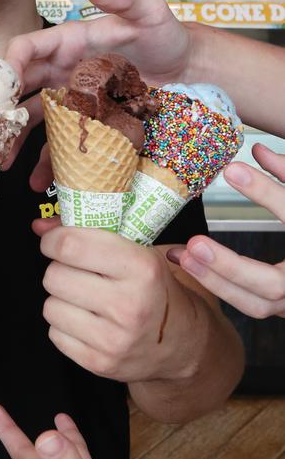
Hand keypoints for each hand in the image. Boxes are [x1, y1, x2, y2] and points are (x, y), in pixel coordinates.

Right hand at [3, 0, 190, 177]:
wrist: (189, 71)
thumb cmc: (166, 37)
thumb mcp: (150, 13)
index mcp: (69, 42)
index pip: (27, 49)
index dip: (10, 66)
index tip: (7, 88)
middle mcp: (64, 71)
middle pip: (21, 88)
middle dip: (3, 108)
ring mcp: (74, 101)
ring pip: (35, 120)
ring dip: (16, 140)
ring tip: (3, 161)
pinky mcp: (87, 125)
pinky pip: (61, 144)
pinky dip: (49, 164)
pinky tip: (40, 180)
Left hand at [36, 221, 193, 381]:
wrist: (181, 342)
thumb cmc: (154, 289)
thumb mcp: (137, 251)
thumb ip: (89, 233)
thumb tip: (40, 226)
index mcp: (141, 268)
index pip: (72, 245)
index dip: (53, 239)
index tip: (54, 240)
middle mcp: (128, 305)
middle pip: (55, 276)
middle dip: (59, 269)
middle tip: (75, 271)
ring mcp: (114, 339)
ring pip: (50, 306)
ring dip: (61, 298)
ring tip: (84, 297)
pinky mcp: (100, 363)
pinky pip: (55, 334)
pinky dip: (65, 325)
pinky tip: (87, 321)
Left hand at [168, 145, 284, 318]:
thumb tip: (259, 152)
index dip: (266, 193)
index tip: (233, 170)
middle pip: (273, 284)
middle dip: (231, 266)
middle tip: (195, 243)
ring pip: (258, 303)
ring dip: (217, 280)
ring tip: (184, 254)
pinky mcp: (284, 306)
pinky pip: (250, 303)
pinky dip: (219, 285)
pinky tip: (189, 262)